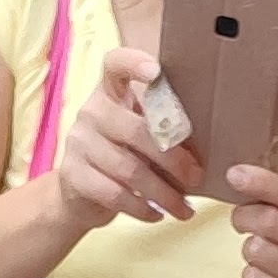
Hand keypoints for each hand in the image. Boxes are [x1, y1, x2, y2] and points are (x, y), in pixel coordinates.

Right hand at [54, 43, 199, 233]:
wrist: (78, 193)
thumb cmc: (122, 156)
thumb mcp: (139, 136)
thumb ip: (161, 131)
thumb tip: (204, 149)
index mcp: (110, 93)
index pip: (115, 65)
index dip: (133, 63)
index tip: (157, 71)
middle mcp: (91, 112)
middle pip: (136, 131)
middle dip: (173, 159)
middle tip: (196, 178)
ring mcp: (79, 143)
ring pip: (129, 169)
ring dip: (164, 193)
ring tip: (185, 209)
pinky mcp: (73, 175)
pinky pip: (115, 194)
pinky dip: (142, 209)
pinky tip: (157, 215)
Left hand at [226, 162, 277, 277]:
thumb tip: (246, 177)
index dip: (263, 182)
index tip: (235, 174)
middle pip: (270, 220)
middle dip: (244, 216)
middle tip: (239, 219)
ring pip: (256, 249)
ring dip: (248, 250)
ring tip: (260, 256)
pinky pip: (252, 277)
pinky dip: (250, 275)